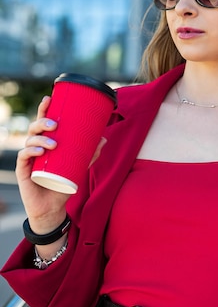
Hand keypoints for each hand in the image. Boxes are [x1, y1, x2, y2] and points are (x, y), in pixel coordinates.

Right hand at [16, 96, 105, 233]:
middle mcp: (36, 147)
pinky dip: (31, 151)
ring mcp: (28, 158)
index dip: (44, 109)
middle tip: (56, 125)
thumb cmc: (63, 184)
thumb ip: (90, 154)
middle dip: (43, 122)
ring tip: (53, 143)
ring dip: (40, 138)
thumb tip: (104, 138)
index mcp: (46, 142)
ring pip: (29, 140)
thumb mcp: (80, 167)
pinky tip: (40, 151)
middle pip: (35, 128)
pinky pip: (24, 157)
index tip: (49, 98)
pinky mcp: (24, 170)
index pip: (43, 122)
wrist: (53, 207)